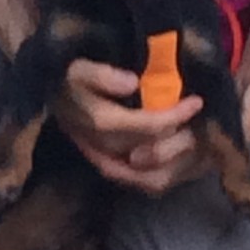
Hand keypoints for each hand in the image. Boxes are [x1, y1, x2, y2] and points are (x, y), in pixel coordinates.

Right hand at [55, 58, 206, 196]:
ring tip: (195, 142)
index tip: (197, 102)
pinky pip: (142, 183)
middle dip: (180, 139)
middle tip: (199, 122)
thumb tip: (132, 83)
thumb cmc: (68, 76)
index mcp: (98, 122)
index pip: (145, 126)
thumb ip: (101, 74)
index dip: (175, 115)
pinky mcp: (109, 168)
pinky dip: (165, 175)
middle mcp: (102, 149)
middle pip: (151, 154)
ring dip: (176, 163)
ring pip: (149, 178)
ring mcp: (105, 163)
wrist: (49, 95)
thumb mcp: (78, 67)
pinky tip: (180, 161)